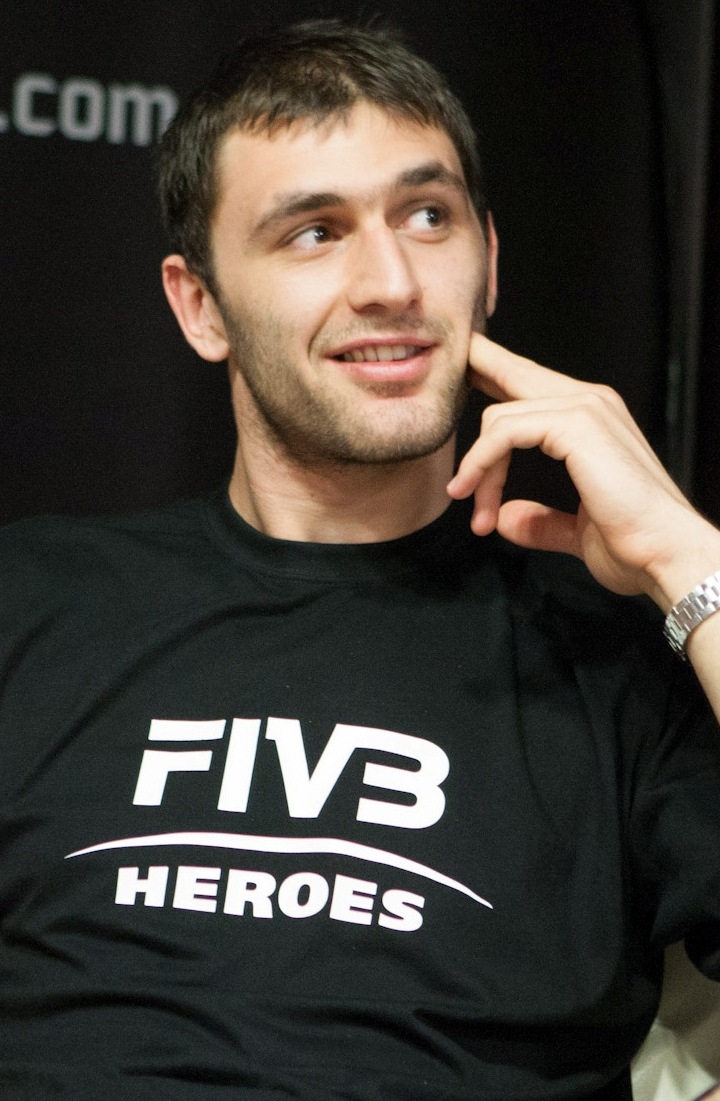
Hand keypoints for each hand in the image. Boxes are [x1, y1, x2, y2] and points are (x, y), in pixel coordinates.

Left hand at [447, 334, 714, 604]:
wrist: (665, 556)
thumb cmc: (633, 545)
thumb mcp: (576, 531)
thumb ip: (541, 521)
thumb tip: (506, 520)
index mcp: (593, 418)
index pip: (533, 385)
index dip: (495, 377)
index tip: (462, 378)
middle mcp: (589, 402)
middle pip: (515, 373)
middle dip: (475, 369)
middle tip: (443, 376)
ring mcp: (584, 408)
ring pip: (500, 417)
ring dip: (476, 468)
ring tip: (471, 509)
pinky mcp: (576, 425)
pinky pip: (506, 431)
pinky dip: (482, 463)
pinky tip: (471, 492)